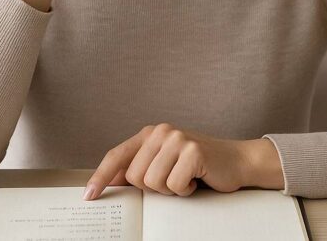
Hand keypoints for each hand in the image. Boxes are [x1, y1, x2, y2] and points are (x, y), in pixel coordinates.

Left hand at [83, 123, 283, 199]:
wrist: (236, 161)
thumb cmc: (198, 166)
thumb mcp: (164, 162)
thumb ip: (139, 167)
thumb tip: (110, 182)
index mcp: (150, 134)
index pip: (117, 155)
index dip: (100, 176)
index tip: (89, 195)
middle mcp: (161, 131)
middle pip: (134, 176)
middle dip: (153, 187)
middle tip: (173, 179)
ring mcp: (177, 139)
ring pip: (153, 183)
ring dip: (170, 190)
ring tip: (185, 178)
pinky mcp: (193, 151)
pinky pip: (174, 186)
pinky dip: (186, 190)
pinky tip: (196, 179)